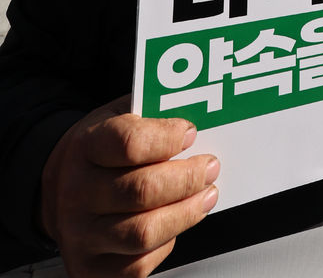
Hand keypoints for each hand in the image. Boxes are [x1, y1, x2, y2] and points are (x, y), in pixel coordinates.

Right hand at [41, 96, 219, 277]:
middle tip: (210, 167)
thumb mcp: (118, 116)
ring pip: (144, 232)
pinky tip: (175, 222)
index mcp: (85, 147)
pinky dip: (166, 243)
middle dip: (188, 179)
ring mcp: (81, 235)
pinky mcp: (90, 268)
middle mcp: (77, 192)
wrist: (59, 187)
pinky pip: (138, 265)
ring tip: (206, 195)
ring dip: (186, 213)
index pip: (128, 143)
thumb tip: (198, 113)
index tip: (190, 133)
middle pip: (142, 190)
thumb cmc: (100, 149)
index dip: (167, 138)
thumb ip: (152, 113)